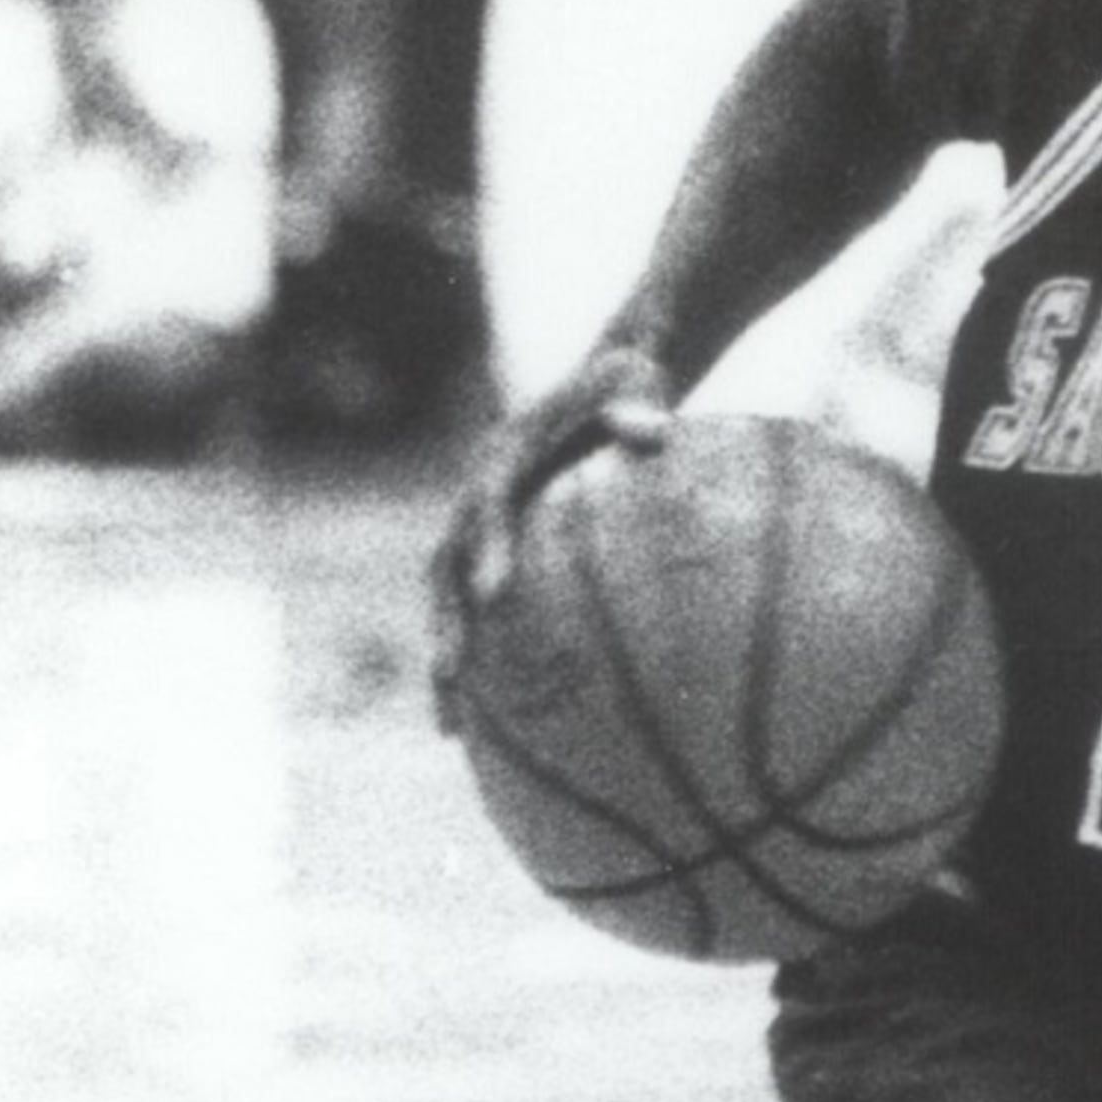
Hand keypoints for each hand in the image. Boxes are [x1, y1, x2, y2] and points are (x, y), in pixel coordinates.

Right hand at [426, 342, 676, 732]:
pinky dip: (482, 657)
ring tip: (451, 726)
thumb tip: (656, 433)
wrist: (606, 375)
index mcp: (503, 454)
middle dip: (445, 621)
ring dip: (448, 656)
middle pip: (445, 566)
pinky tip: (496, 722)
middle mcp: (477, 494)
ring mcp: (480, 525)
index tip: (493, 592)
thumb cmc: (628, 384)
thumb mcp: (636, 383)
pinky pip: (478, 609)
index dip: (486, 546)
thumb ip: (637, 409)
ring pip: (448, 601)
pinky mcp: (496, 549)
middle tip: (452, 674)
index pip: (489, 503)